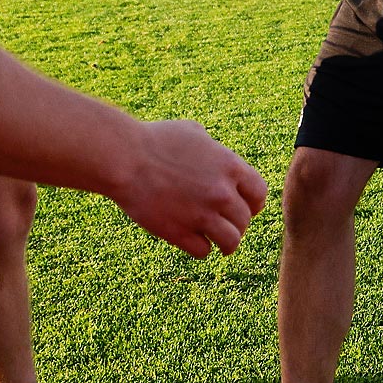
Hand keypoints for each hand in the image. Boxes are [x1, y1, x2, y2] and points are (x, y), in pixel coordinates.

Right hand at [112, 119, 267, 257]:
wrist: (123, 158)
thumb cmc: (155, 140)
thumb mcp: (192, 132)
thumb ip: (214, 147)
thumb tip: (219, 155)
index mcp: (230, 167)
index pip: (259, 194)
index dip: (252, 202)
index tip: (243, 206)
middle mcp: (221, 193)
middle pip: (244, 220)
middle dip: (235, 223)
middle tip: (221, 222)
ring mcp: (202, 215)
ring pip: (231, 241)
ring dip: (224, 242)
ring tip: (216, 241)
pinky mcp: (181, 233)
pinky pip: (203, 251)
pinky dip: (200, 247)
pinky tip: (191, 239)